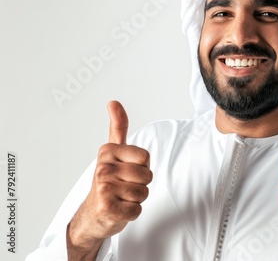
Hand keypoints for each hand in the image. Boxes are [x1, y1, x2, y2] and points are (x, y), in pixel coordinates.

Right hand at [67, 101, 152, 258]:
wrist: (94, 213)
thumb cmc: (109, 181)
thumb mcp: (112, 151)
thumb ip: (117, 127)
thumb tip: (113, 102)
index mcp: (107, 151)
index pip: (145, 157)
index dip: (142, 167)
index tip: (126, 170)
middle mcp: (103, 168)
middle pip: (147, 175)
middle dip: (141, 184)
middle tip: (124, 187)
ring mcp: (104, 188)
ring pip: (143, 193)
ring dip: (137, 199)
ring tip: (122, 197)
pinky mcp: (107, 208)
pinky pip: (137, 209)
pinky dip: (132, 212)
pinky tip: (119, 209)